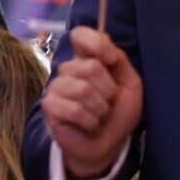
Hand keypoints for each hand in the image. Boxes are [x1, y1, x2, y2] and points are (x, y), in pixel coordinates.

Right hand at [42, 27, 142, 179]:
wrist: (107, 144)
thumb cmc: (118, 112)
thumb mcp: (130, 84)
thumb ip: (119, 60)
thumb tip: (105, 50)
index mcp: (87, 59)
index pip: (80, 35)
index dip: (96, 43)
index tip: (112, 60)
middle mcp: (68, 69)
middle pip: (91, 67)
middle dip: (108, 91)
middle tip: (108, 103)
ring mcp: (55, 87)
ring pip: (83, 90)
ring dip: (100, 109)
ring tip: (99, 116)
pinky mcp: (49, 106)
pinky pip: (73, 110)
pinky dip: (90, 122)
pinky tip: (89, 126)